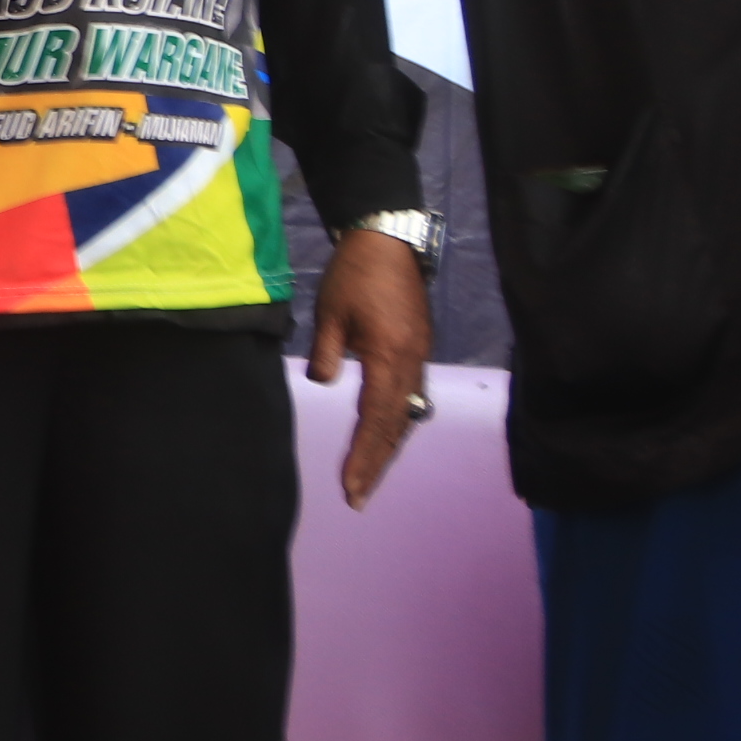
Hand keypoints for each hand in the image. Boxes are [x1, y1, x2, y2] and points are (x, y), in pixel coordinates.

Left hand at [308, 224, 432, 507]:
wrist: (388, 240)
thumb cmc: (354, 274)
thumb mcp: (329, 312)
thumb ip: (324, 352)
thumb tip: (322, 382)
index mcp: (389, 357)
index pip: (374, 419)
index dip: (362, 455)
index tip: (348, 486)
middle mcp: (411, 364)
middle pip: (395, 426)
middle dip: (376, 464)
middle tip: (357, 499)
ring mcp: (419, 358)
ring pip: (406, 415)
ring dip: (388, 447)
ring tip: (368, 478)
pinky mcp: (418, 350)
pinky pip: (410, 397)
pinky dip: (396, 422)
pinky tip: (384, 436)